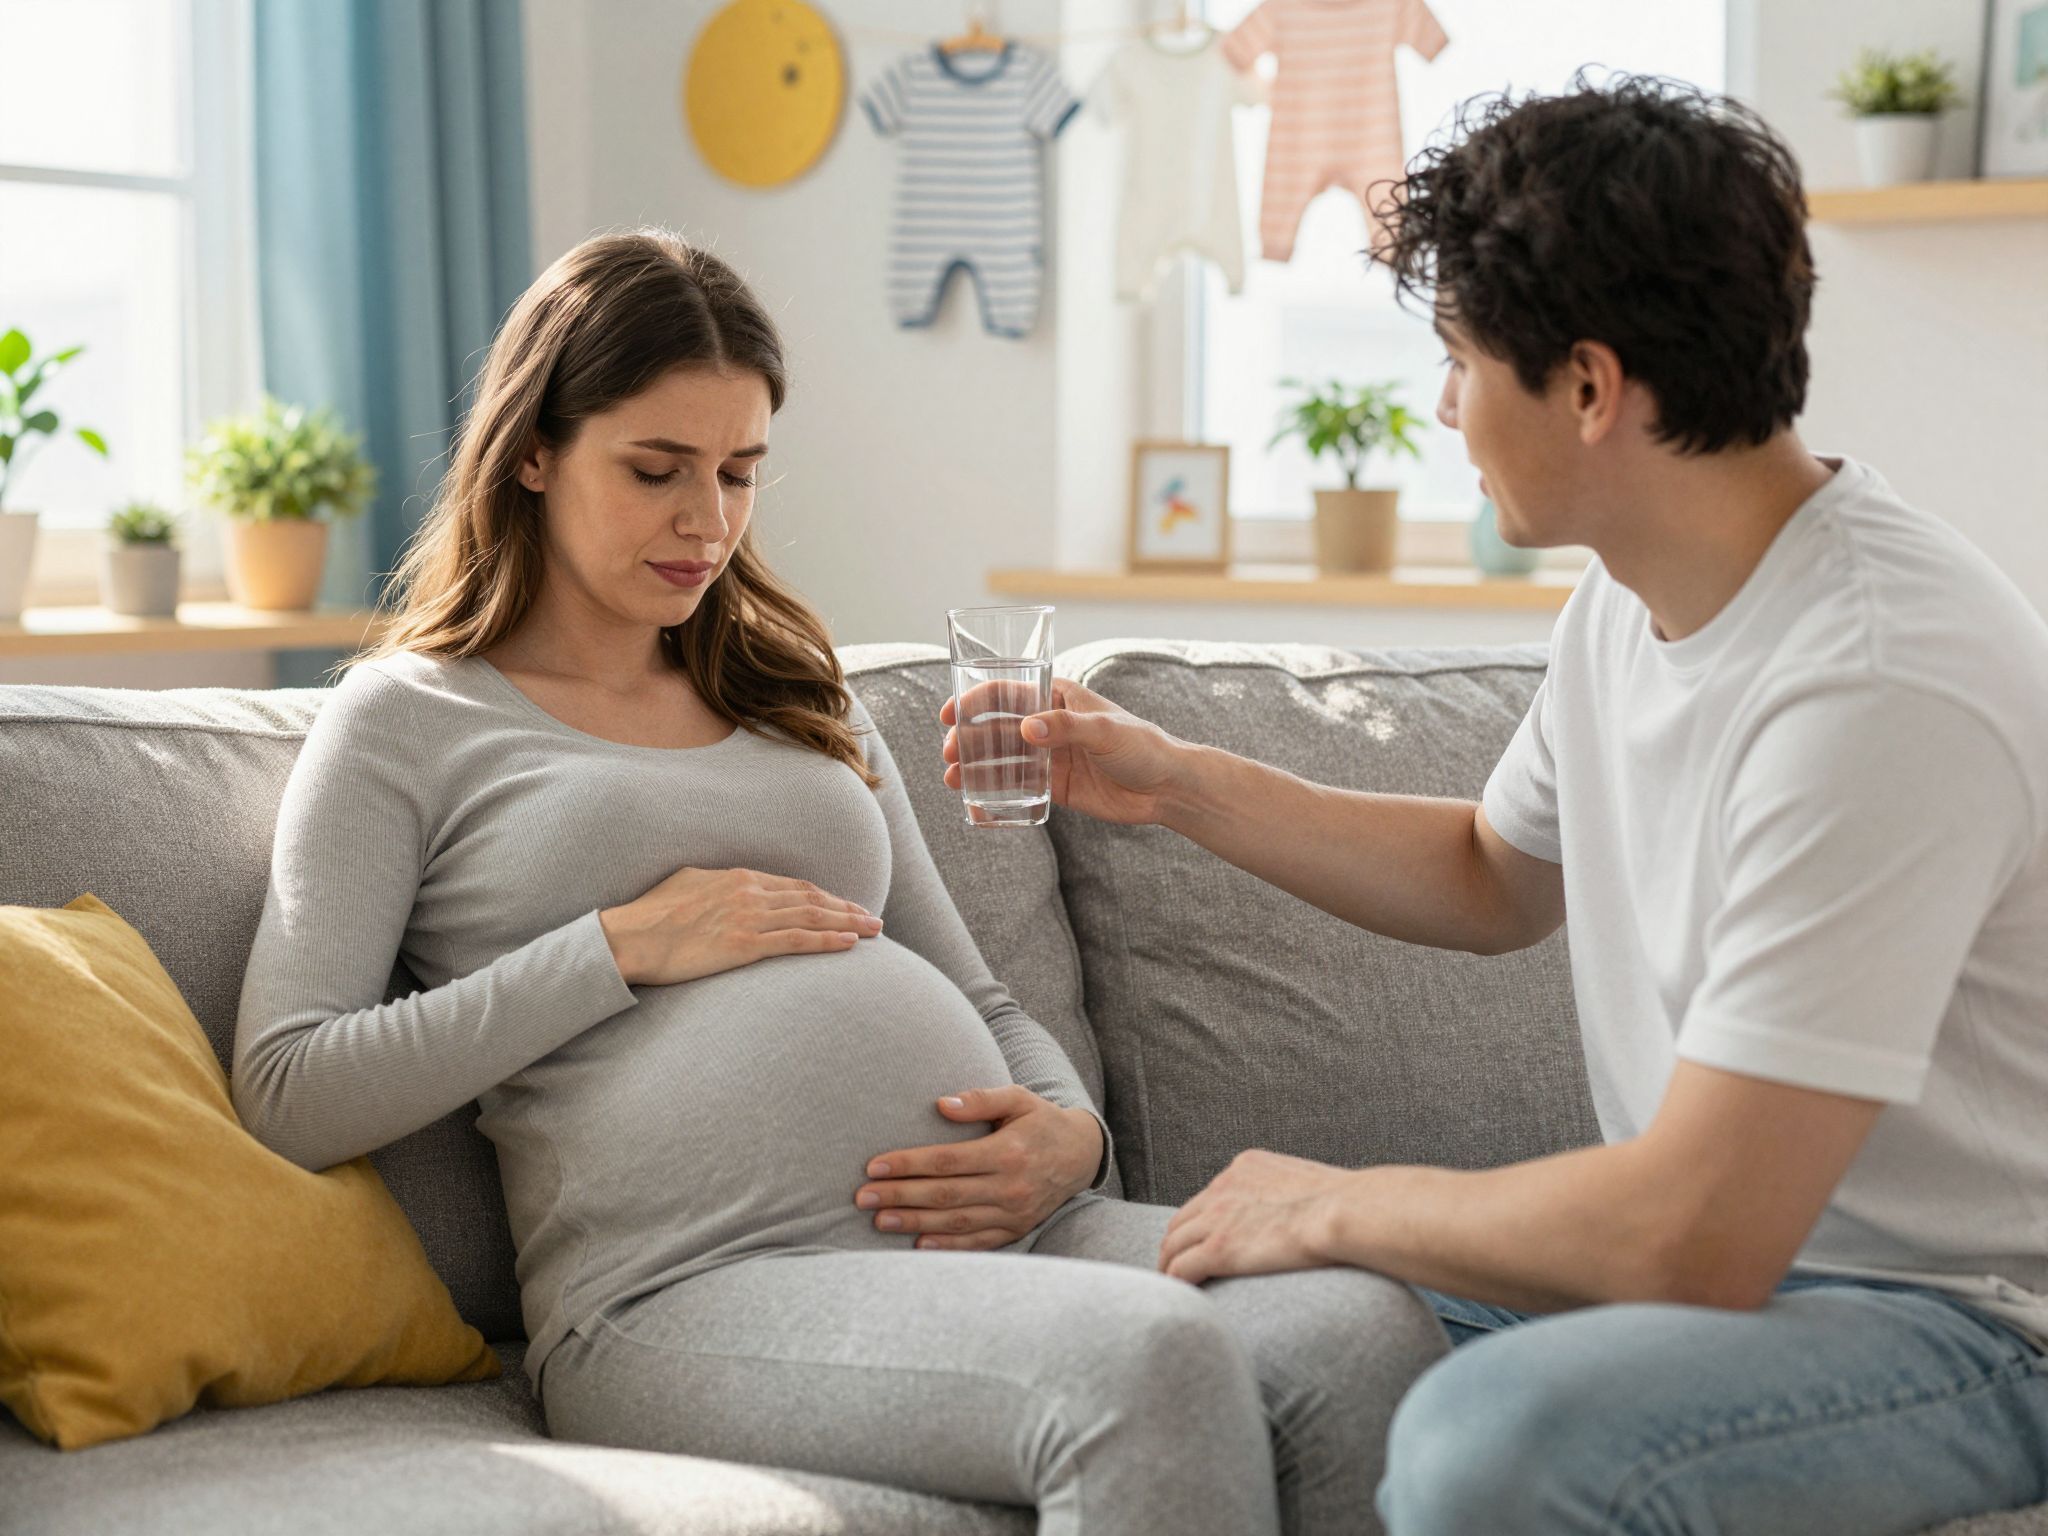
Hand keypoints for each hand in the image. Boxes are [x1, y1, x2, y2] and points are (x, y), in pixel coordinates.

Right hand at [600, 867, 881, 985]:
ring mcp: (750, 918)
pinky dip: (828, 940)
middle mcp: (751, 892)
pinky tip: (849, 944)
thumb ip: (718, 884)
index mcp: (739, 878)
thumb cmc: (652, 914)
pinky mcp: (745, 945)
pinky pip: (798, 940)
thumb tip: (729, 887)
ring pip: (812, 917)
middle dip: (847, 908)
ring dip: (848, 923)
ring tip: (872, 930)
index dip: (825, 897)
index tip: (844, 905)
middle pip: (812, 899)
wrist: (631, 937)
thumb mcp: (689, 883)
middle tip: (873, 918)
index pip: (794, 886)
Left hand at [854, 1086, 1103, 1249]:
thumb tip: (941, 1105)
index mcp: (1008, 1152)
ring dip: (914, 1223)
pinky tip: (918, 1244)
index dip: (908, 1164)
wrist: (1082, 1155)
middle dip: (899, 1195)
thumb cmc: (1041, 1121)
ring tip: (880, 1220)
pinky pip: (977, 1243)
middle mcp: (1010, 1186)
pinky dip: (947, 1247)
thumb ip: (980, 1099)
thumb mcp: (1018, 1098)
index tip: (874, 1166)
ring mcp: (1014, 1213)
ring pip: (956, 1222)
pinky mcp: (1016, 1229)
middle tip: (862, 1197)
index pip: (947, 1161)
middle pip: (944, 1195)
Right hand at [941, 675, 1185, 825]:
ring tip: (953, 779)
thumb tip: (1026, 730)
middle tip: (948, 754)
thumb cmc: (1142, 746)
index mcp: (1058, 698)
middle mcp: (1049, 725)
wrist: (1167, 787)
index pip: (1008, 693)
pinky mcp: (1056, 787)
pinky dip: (997, 793)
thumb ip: (1066, 728)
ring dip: (976, 766)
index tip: (950, 715)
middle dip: (968, 739)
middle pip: (998, 728)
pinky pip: (1019, 788)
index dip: (975, 701)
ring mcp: (1051, 756)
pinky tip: (977, 802)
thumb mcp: (1105, 730)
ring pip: (1004, 759)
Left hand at [1158, 1149, 1353, 1283]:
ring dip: (1169, 1264)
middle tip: (1176, 1265)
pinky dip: (1175, 1283)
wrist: (1346, 1212)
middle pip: (1184, 1218)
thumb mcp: (1308, 1182)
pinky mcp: (1219, 1249)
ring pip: (1174, 1243)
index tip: (1203, 1239)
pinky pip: (1182, 1269)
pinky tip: (1179, 1296)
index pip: (1209, 1197)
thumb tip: (1304, 1213)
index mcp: (1245, 1168)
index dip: (1201, 1221)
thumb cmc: (1346, 1204)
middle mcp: (1224, 1187)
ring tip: (1172, 1285)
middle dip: (1177, 1242)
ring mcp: (1218, 1218)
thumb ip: (1291, 1194)